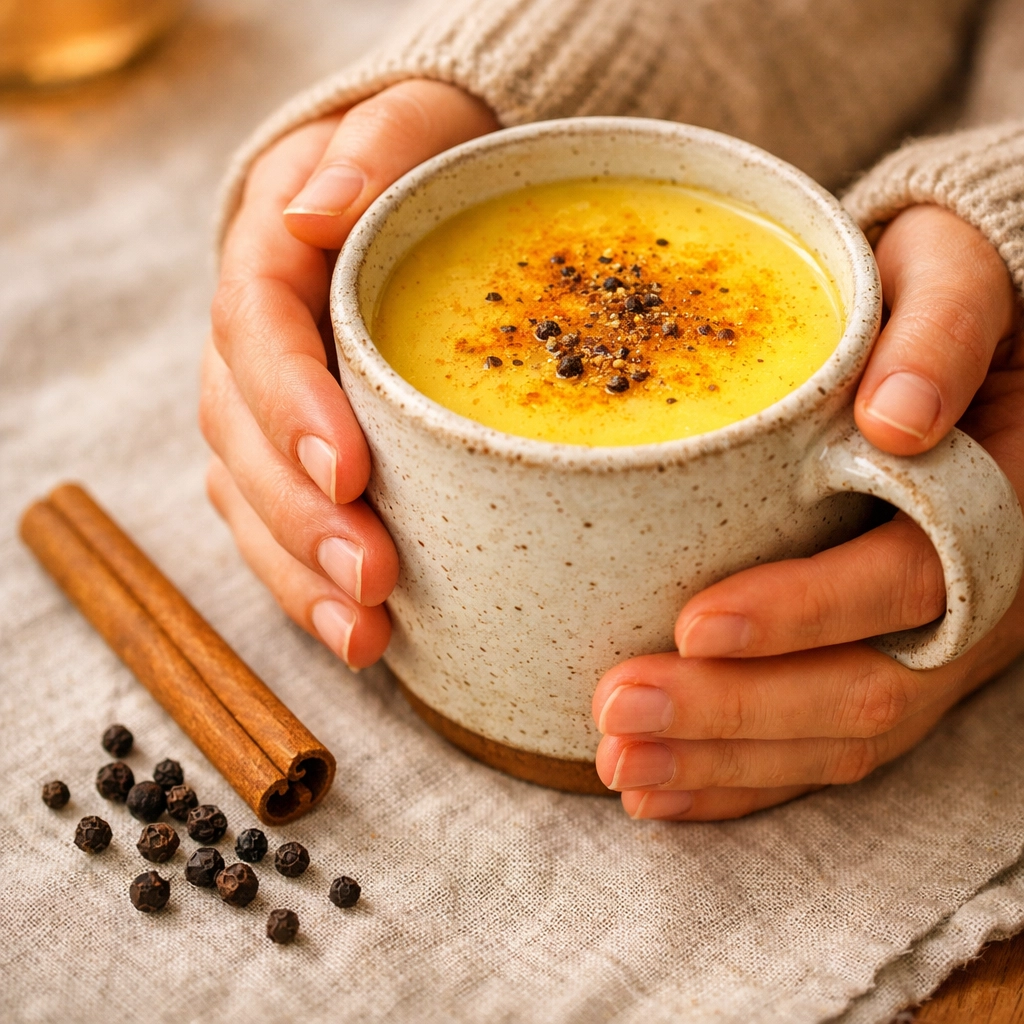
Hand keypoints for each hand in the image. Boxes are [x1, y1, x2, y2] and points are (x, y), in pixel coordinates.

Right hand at [202, 80, 497, 665]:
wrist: (430, 194)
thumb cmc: (432, 161)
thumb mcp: (417, 119)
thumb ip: (378, 148)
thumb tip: (319, 210)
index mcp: (275, 252)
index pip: (257, 328)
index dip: (291, 405)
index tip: (349, 471)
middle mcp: (258, 336)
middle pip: (244, 432)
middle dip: (301, 515)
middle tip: (372, 576)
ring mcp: (270, 400)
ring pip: (252, 493)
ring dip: (298, 572)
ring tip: (364, 634)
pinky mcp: (297, 448)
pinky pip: (280, 520)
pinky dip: (308, 581)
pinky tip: (358, 632)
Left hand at [592, 205, 1022, 820]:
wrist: (949, 344)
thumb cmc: (938, 298)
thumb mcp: (953, 277)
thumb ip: (939, 333)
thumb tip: (898, 417)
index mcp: (996, 508)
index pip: (905, 583)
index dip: (802, 615)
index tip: (694, 622)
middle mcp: (972, 600)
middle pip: (862, 691)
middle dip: (733, 713)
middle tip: (615, 712)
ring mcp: (925, 647)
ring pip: (833, 740)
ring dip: (721, 762)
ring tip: (616, 762)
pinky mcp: (877, 663)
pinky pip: (815, 748)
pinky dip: (736, 777)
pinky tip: (657, 785)